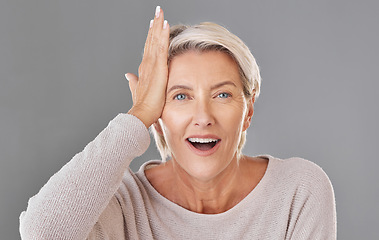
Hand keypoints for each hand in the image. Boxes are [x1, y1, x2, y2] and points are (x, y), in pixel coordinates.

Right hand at [127, 6, 169, 127]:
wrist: (142, 112)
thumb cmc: (143, 104)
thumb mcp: (138, 89)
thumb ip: (133, 81)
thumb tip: (128, 75)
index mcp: (144, 68)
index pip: (148, 47)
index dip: (151, 35)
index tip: (153, 24)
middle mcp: (146, 63)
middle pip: (151, 39)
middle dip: (154, 24)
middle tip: (157, 11)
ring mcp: (151, 64)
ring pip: (155, 40)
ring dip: (158, 25)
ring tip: (160, 12)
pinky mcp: (158, 67)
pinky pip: (161, 47)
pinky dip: (163, 35)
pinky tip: (165, 24)